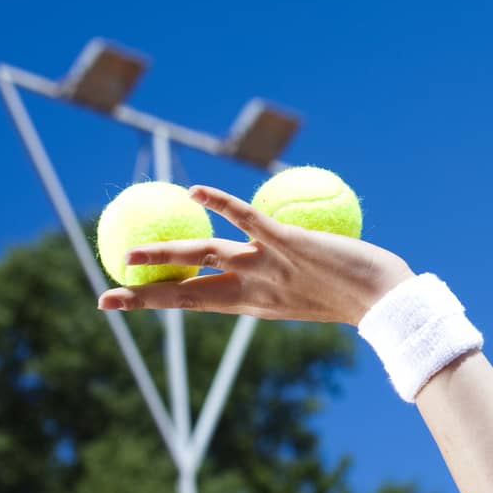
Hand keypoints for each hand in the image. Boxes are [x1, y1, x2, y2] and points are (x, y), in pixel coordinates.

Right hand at [96, 185, 415, 324]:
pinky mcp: (288, 242)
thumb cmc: (353, 295)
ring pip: (206, 254)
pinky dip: (222, 201)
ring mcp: (268, 264)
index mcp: (253, 302)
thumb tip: (262, 254)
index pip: (193, 302)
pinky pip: (249, 218)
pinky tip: (196, 189)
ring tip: (129, 254)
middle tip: (105, 297)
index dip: (155, 300)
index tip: (118, 302)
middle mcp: (254, 286)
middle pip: (188, 290)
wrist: (388, 301)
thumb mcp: (307, 290)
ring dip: (167, 252)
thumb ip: (278, 274)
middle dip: (145, 294)